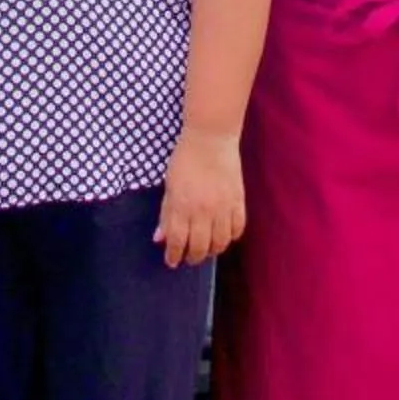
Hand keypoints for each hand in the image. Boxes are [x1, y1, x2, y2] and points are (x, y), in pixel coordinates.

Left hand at [154, 129, 245, 266]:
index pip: (178, 241)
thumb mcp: (169, 186)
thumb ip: (166, 214)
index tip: (171, 261)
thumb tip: (159, 238)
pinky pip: (238, 229)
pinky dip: (231, 237)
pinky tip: (224, 235)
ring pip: (220, 243)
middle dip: (192, 257)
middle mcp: (203, 211)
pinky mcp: (238, 201)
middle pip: (200, 248)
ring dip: (212, 250)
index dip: (173, 255)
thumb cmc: (184, 160)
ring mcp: (223, 207)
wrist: (210, 138)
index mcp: (182, 206)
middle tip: (189, 257)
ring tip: (207, 248)